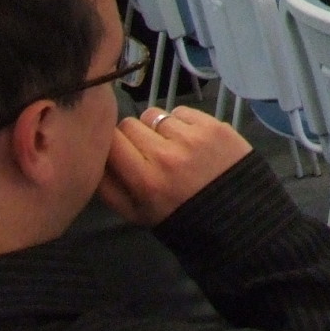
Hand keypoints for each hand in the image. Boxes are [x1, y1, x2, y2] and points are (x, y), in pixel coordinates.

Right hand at [99, 106, 251, 226]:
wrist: (238, 218)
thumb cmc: (181, 218)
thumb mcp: (136, 214)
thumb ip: (107, 187)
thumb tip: (91, 156)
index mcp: (145, 180)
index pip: (111, 139)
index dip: (112, 143)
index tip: (120, 152)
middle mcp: (167, 154)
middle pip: (131, 123)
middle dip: (134, 137)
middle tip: (147, 153)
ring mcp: (193, 137)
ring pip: (156, 115)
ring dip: (158, 129)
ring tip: (171, 148)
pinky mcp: (215, 126)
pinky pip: (182, 111)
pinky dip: (181, 123)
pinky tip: (190, 142)